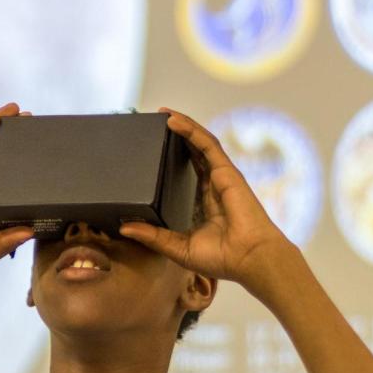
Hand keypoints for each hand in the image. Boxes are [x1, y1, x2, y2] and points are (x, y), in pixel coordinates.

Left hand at [119, 107, 294, 287]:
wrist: (249, 259)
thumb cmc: (221, 258)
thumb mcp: (177, 247)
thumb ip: (153, 236)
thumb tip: (124, 228)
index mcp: (202, 202)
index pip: (185, 172)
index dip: (171, 158)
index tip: (151, 148)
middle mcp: (211, 185)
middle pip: (192, 152)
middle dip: (176, 136)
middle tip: (155, 122)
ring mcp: (220, 176)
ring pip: (199, 142)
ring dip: (182, 125)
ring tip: (163, 113)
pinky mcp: (226, 171)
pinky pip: (206, 144)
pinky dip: (190, 130)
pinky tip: (174, 121)